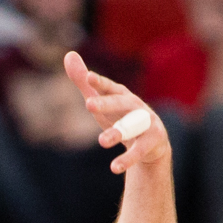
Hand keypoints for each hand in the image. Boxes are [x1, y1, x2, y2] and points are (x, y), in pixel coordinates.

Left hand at [65, 51, 169, 175]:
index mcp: (122, 95)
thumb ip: (84, 82)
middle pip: (121, 103)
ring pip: (131, 127)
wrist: (152, 144)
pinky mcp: (154, 141)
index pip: (110, 87)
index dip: (100, 83)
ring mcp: (147, 123)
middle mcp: (136, 106)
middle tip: (88, 104)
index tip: (88, 78)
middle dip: (106, 103)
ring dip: (116, 133)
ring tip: (101, 141)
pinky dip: (127, 159)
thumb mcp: (101, 102)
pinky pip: (139, 151)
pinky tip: (114, 168)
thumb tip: (68, 55)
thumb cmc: (121, 117)